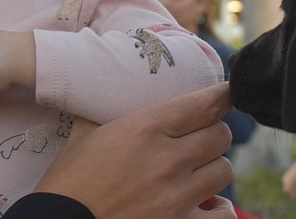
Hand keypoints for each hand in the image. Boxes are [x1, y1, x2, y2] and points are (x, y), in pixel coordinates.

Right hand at [34, 82, 235, 218]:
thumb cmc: (67, 182)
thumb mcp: (84, 135)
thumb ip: (105, 110)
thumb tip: (108, 89)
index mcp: (145, 128)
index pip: (205, 104)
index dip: (222, 95)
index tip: (228, 92)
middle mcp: (167, 159)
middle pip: (220, 135)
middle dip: (212, 132)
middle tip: (199, 136)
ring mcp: (176, 197)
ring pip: (225, 169)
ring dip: (212, 166)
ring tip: (197, 168)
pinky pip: (225, 214)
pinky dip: (220, 208)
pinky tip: (208, 204)